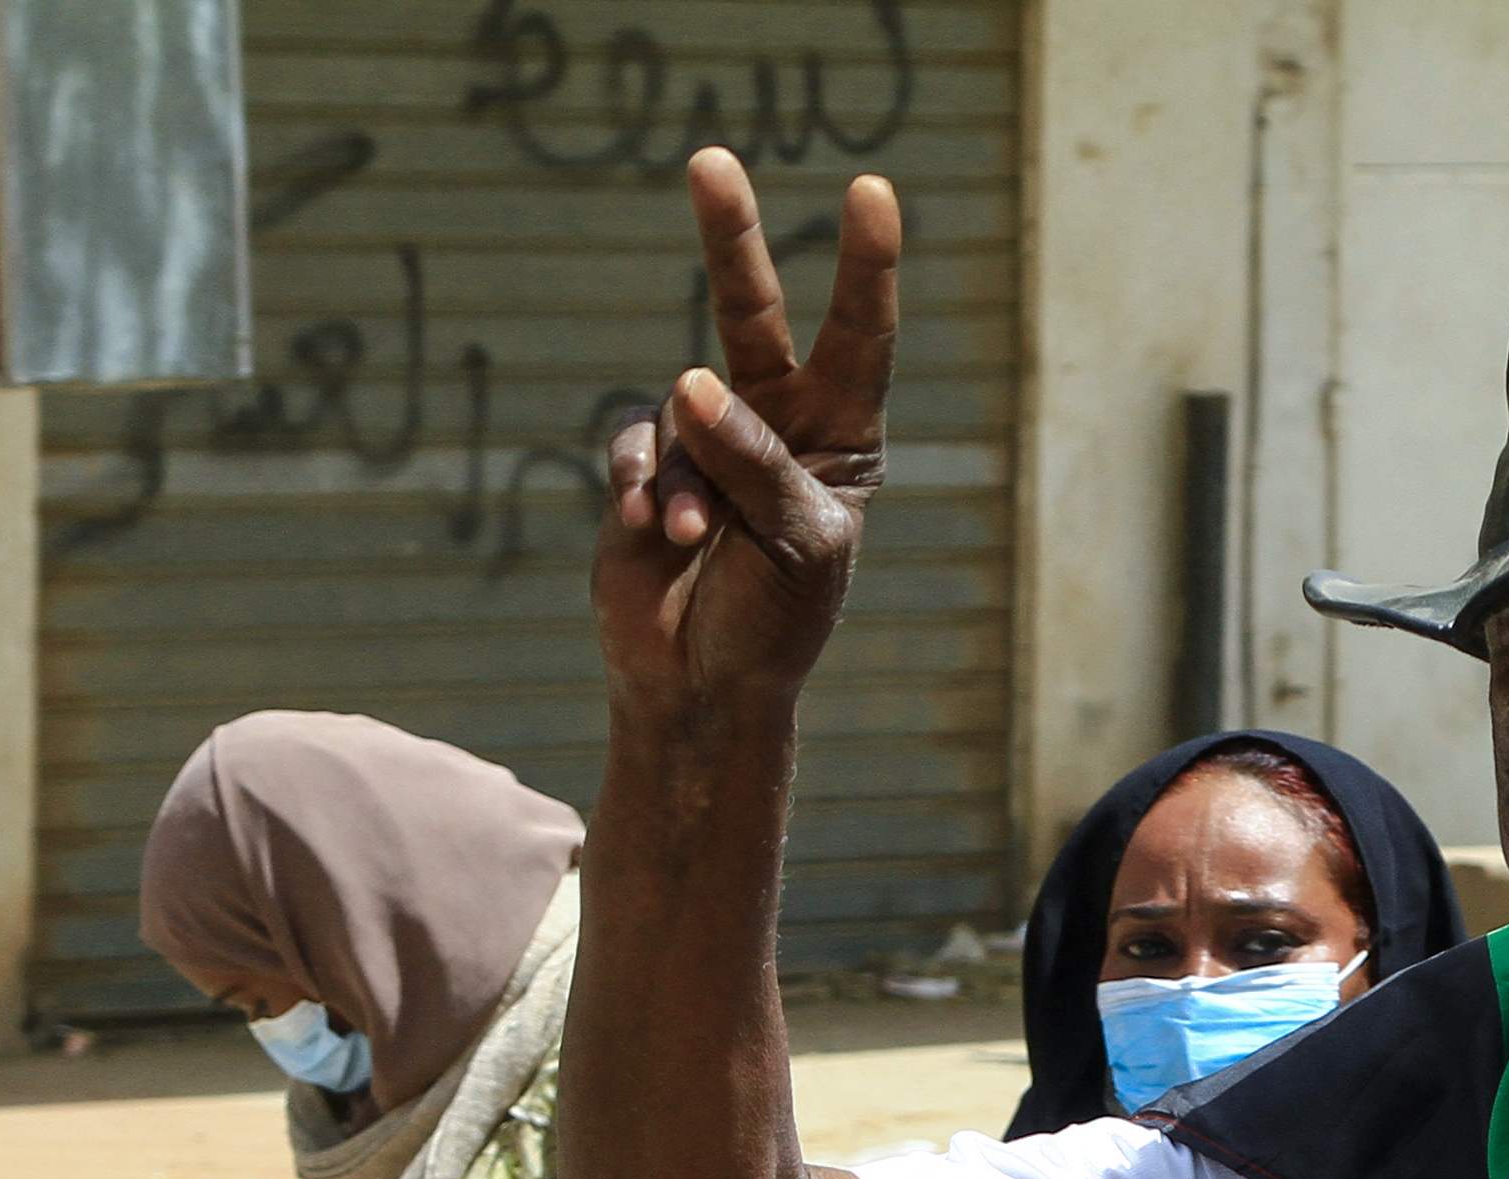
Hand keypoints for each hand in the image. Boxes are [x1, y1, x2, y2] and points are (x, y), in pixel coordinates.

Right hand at [593, 151, 902, 730]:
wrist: (702, 688)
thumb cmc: (775, 622)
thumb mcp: (796, 546)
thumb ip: (756, 464)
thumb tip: (695, 382)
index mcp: (841, 437)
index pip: (859, 337)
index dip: (865, 265)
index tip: (871, 192)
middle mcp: (776, 423)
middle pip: (755, 312)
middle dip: (732, 239)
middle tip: (710, 161)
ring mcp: (707, 440)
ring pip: (683, 402)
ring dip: (687, 473)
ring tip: (694, 538)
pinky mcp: (648, 465)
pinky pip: (637, 443)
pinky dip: (645, 482)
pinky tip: (653, 530)